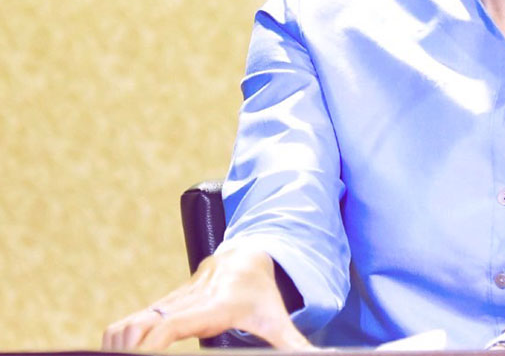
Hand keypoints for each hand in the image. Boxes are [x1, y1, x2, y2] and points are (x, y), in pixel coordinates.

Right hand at [102, 245, 310, 350]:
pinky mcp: (163, 303)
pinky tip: (116, 355)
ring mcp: (172, 300)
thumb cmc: (263, 294)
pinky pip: (131, 320)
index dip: (148, 345)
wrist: (249, 254)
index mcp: (214, 307)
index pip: (171, 326)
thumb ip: (294, 344)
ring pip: (129, 321)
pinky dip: (117, 339)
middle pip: (140, 325)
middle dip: (124, 351)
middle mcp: (188, 300)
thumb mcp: (278, 320)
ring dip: (115, 345)